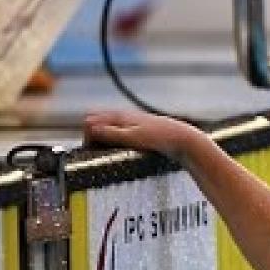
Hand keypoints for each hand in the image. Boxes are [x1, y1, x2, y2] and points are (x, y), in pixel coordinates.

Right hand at [83, 111, 203, 161]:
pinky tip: (119, 150)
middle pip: (96, 122)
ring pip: (107, 128)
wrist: (183, 139)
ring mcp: (130, 122)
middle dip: (91, 136)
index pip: (90, 121)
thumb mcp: (132, 137)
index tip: (90, 150)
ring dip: (102, 139)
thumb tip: (89, 128)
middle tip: (95, 152)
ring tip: (105, 153)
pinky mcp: (137, 130)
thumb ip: (111, 133)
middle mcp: (123, 116)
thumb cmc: (160, 138)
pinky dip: (113, 140)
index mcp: (119, 115)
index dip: (86, 136)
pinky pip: (117, 133)